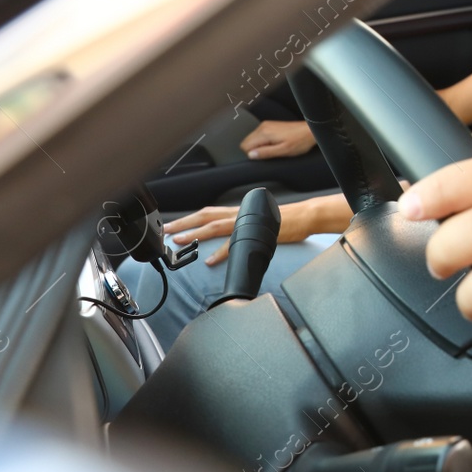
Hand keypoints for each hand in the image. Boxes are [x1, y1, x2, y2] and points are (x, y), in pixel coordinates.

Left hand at [164, 194, 344, 265]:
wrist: (304, 216)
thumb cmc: (284, 219)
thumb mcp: (257, 220)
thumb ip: (241, 226)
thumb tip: (228, 237)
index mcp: (237, 211)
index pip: (208, 213)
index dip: (189, 219)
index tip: (173, 226)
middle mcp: (237, 214)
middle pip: (205, 216)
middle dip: (184, 223)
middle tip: (167, 231)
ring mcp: (245, 223)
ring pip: (213, 227)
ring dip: (194, 234)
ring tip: (179, 241)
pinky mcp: (254, 233)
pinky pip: (233, 243)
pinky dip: (220, 252)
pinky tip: (209, 260)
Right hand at [240, 119, 315, 159]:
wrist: (310, 131)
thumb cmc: (300, 141)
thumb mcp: (283, 151)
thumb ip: (265, 153)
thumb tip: (251, 155)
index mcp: (264, 133)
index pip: (245, 146)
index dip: (252, 154)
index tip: (263, 156)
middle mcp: (263, 127)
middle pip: (247, 141)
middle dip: (255, 150)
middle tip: (270, 152)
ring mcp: (267, 125)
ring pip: (253, 139)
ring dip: (260, 146)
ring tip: (275, 147)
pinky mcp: (270, 125)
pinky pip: (260, 135)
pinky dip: (264, 141)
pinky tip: (276, 143)